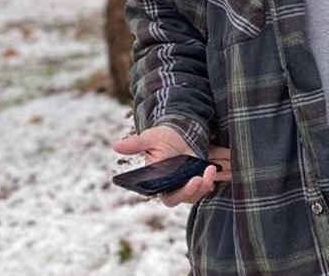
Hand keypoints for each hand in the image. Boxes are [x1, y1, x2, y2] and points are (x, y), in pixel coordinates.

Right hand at [113, 126, 231, 206]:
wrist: (181, 130)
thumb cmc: (164, 136)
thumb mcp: (150, 138)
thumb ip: (135, 144)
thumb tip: (115, 146)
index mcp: (159, 183)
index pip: (169, 197)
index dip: (180, 194)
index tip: (191, 181)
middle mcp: (174, 186)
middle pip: (185, 199)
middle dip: (193, 191)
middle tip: (199, 178)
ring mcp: (187, 183)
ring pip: (197, 194)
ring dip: (205, 185)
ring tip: (210, 169)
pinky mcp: (200, 177)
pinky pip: (206, 185)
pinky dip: (210, 180)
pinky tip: (213, 171)